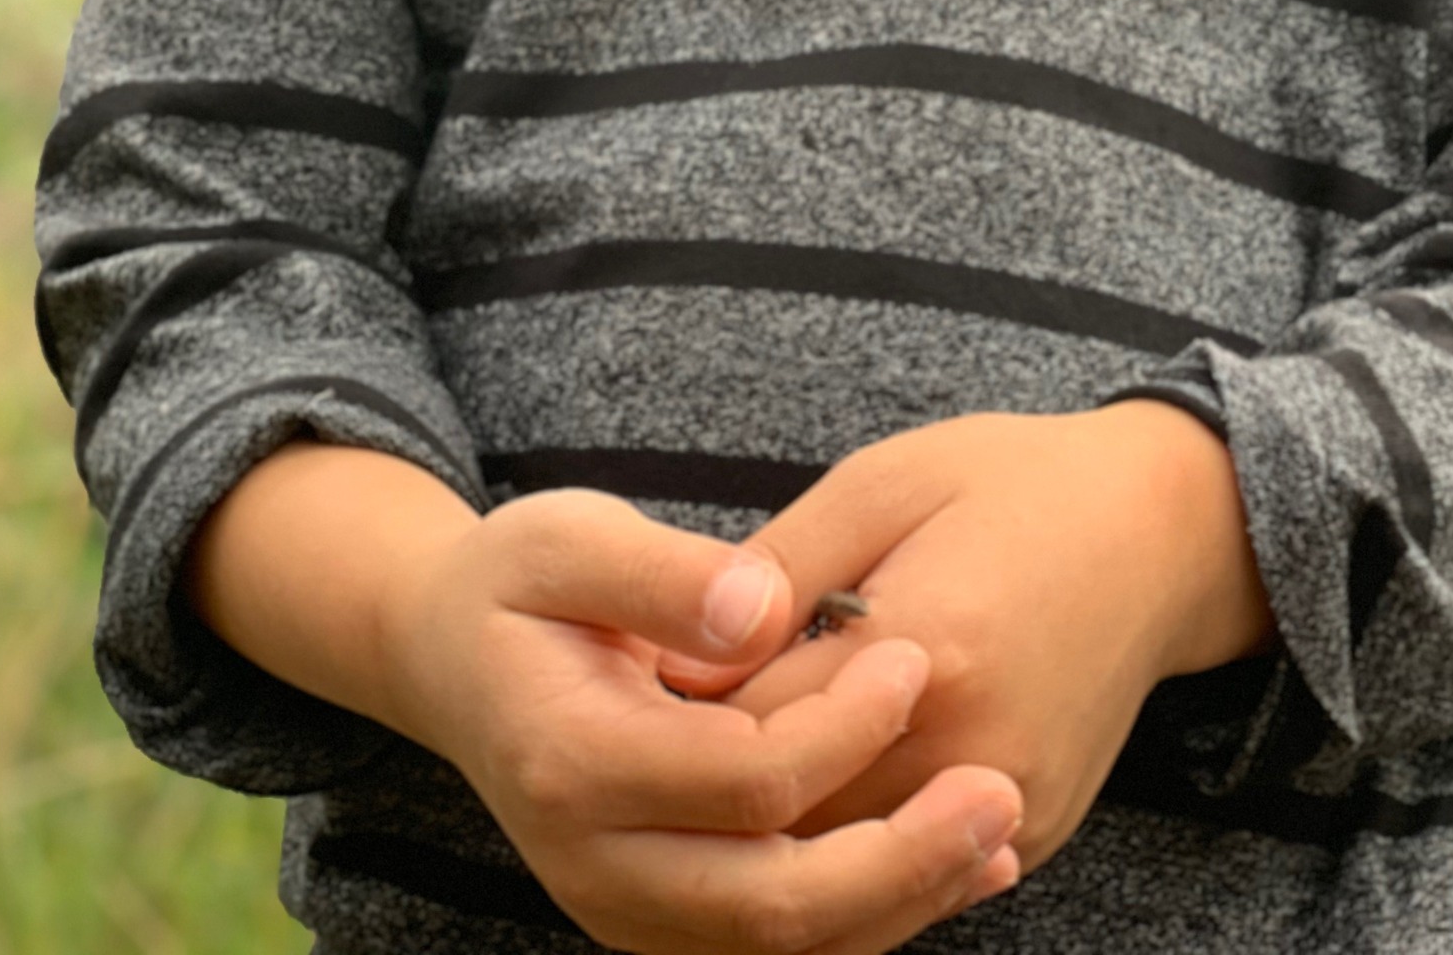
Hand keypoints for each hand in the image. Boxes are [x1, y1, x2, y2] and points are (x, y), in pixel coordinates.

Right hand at [379, 486, 1024, 953]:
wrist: (452, 659)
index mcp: (573, 765)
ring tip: (1000, 835)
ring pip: (783, 950)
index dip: (841, 726)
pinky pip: (779, 947)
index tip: (914, 655)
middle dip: (899, 859)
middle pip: (770, 906)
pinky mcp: (664, 922)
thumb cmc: (521, 583)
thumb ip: (664, 574)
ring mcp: (628, 911)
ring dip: (901, 902)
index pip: (741, 779)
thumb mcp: (568, 539)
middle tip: (998, 793)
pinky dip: (872, 916)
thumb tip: (761, 610)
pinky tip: (960, 867)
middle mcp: (595, 868)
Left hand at [662, 404, 1273, 875]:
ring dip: (777, 838)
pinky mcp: (1037, 833)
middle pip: (796, 821)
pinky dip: (851, 858)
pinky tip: (805, 813)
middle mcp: (976, 747)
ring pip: (850, 872)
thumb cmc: (1015, 485)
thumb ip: (783, 568)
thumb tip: (683, 654)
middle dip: (718, 789)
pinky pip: (916, 883)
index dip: (685, 713)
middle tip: (662, 745)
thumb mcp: (886, 482)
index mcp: (934, 644)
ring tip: (719, 784)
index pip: (761, 728)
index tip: (640, 685)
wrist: (1162, 533)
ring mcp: (1013, 804)